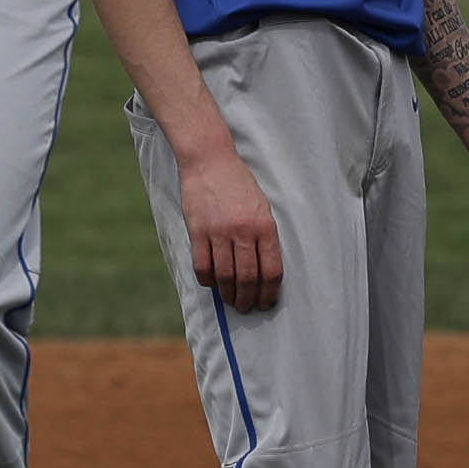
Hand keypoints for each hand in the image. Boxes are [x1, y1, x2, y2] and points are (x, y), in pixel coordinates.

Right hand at [172, 134, 283, 312]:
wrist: (210, 160)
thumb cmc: (239, 184)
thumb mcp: (262, 206)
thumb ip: (264, 236)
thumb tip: (263, 269)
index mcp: (264, 226)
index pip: (271, 270)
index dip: (269, 293)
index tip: (266, 302)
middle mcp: (243, 231)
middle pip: (248, 278)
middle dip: (248, 298)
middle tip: (246, 307)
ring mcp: (219, 232)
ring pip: (225, 276)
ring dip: (228, 294)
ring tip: (230, 301)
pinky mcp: (198, 231)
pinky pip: (202, 266)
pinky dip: (208, 280)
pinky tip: (212, 284)